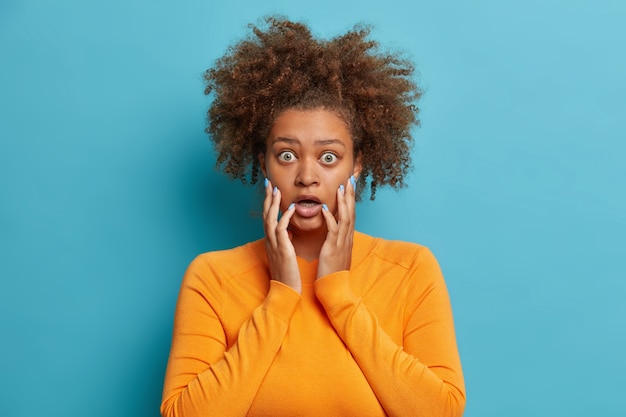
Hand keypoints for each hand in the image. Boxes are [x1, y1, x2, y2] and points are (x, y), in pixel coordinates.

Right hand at [262, 178, 301, 293]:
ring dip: (273, 204)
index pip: (268, 217)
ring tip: (276, 189)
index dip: (269, 202)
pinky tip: (291, 208)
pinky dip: (285, 217)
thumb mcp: (285, 254)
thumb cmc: (288, 274)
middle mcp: (270, 240)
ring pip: (270, 219)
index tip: (271, 189)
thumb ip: (284, 241)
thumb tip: (288, 232)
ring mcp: (274, 245)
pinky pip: (281, 230)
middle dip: (267, 197)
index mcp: (271, 240)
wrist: (286, 291)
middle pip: (265, 214)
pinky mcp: (282, 250)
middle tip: (268, 182)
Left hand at [317, 175, 356, 278]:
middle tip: (350, 178)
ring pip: (345, 218)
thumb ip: (336, 239)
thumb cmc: (332, 271)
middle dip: (350, 194)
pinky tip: (324, 208)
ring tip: (341, 187)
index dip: (350, 198)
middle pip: (351, 211)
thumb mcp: (336, 251)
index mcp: (346, 237)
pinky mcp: (333, 248)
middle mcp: (347, 238)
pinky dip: (329, 218)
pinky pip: (332, 230)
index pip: (350, 213)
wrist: (334, 288)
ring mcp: (341, 242)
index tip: (349, 184)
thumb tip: (335, 230)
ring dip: (343, 201)